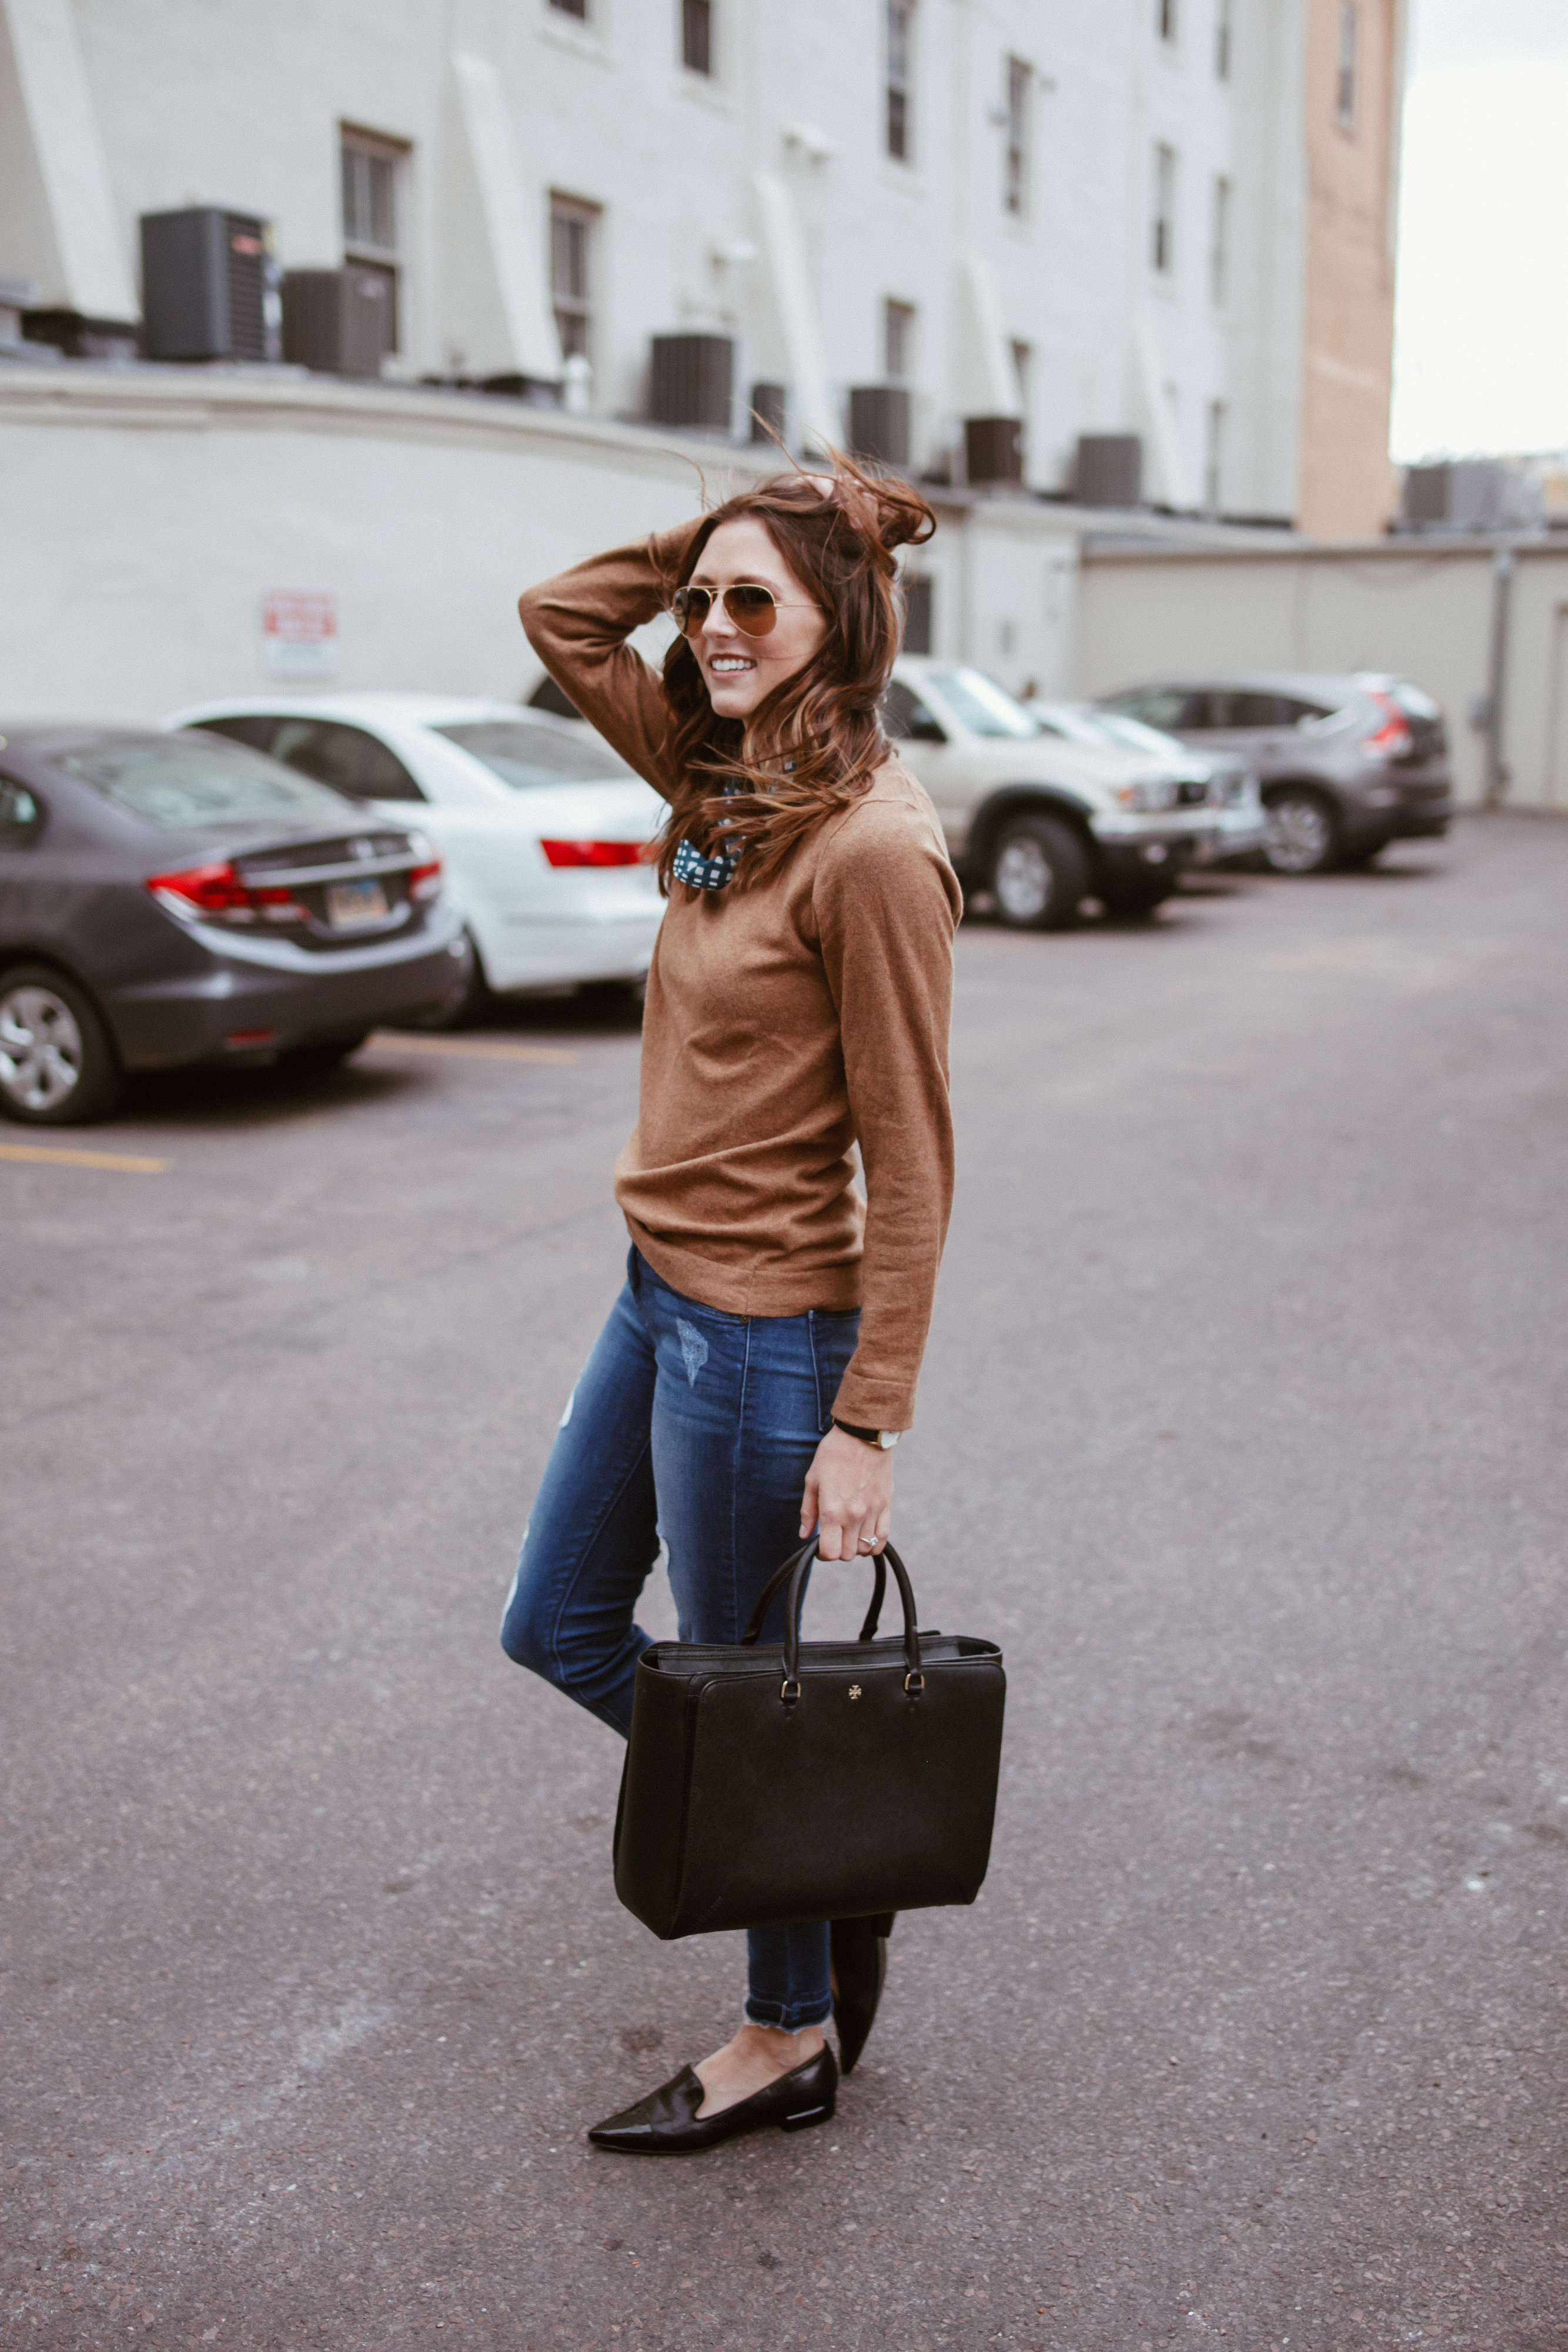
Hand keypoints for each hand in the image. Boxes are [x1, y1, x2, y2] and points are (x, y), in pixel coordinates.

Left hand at [800, 1425, 893, 1560]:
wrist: (863, 1435)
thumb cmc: (833, 1454)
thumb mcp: (812, 1479)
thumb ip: (808, 1511)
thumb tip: (804, 1534)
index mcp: (832, 1510)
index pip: (830, 1552)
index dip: (822, 1553)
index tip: (820, 1545)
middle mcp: (853, 1515)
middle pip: (847, 1554)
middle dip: (838, 1550)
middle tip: (834, 1536)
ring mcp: (872, 1512)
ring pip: (865, 1548)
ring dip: (855, 1546)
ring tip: (849, 1533)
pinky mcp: (886, 1505)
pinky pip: (884, 1537)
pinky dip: (875, 1543)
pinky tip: (866, 1536)